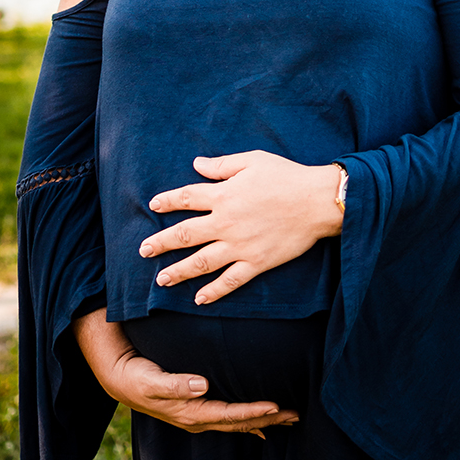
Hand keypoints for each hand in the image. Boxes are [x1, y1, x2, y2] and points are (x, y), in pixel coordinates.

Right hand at [74, 308, 297, 435]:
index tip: (276, 406)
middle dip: (266, 418)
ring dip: (261, 417)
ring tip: (286, 415)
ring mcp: (195, 412)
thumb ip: (175, 383)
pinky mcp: (193, 401)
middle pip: (237, 422)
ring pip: (234, 419)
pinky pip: (225, 412)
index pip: (226, 415)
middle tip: (295, 414)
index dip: (251, 412)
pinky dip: (245, 415)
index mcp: (187, 412)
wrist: (114, 373)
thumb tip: (203, 385)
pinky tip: (259, 418)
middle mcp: (195, 416)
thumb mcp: (149, 378)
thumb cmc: (132, 373)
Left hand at [139, 151, 342, 305]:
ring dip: (179, 271)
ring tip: (161, 280)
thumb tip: (196, 164)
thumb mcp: (252, 161)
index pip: (187, 198)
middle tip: (144, 250)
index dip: (167, 201)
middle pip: (186, 233)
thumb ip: (222, 165)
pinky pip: (231, 281)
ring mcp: (240, 245)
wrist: (315, 202)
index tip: (153, 204)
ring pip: (202, 262)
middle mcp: (226, 222)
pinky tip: (199, 298)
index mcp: (224, 194)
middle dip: (162, 242)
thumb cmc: (285, 176)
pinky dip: (214, 291)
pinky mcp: (256, 262)